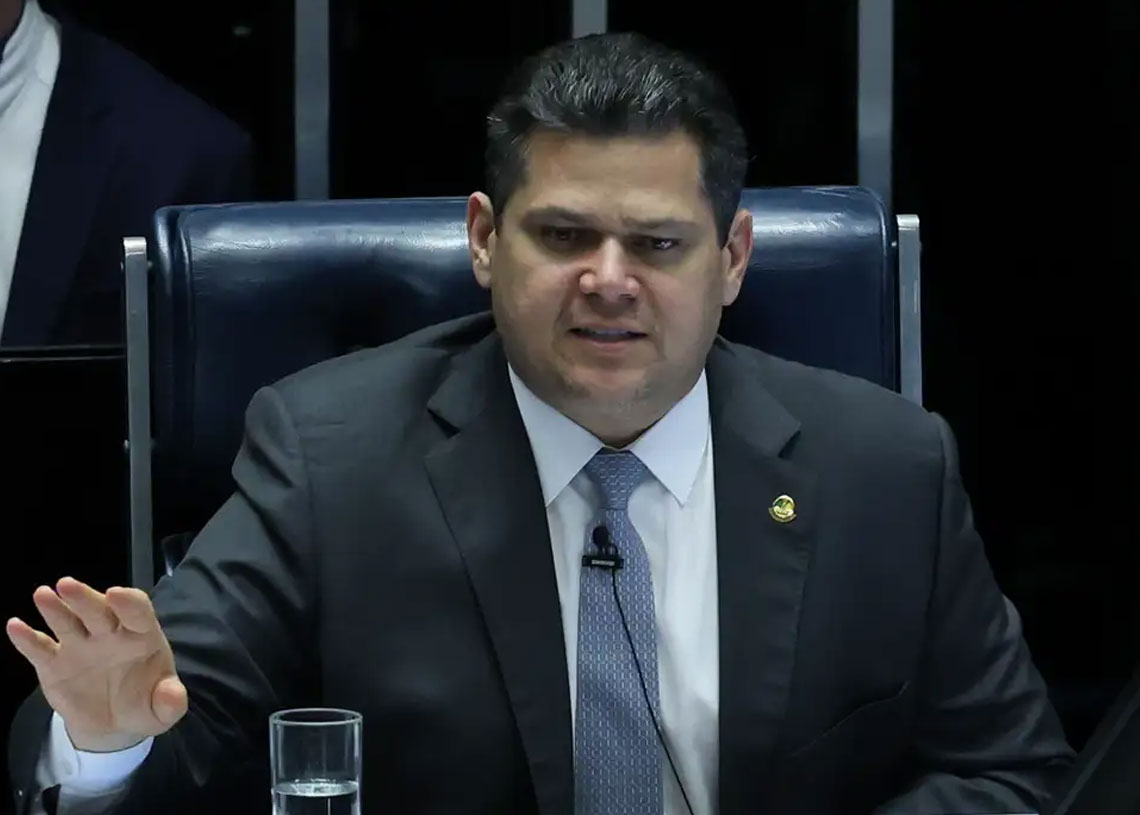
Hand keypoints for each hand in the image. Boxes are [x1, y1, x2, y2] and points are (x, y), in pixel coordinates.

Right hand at [6, 577, 186, 751]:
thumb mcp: (163, 710)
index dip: (129, 602)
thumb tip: (173, 697)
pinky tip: (15, 627)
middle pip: (97, 610)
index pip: (138, 612)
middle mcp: (109, 634)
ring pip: (67, 621)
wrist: (113, 724)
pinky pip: (40, 648)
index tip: (117, 594)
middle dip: (84, 597)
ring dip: (54, 608)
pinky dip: (27, 638)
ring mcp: (80, 646)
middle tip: (67, 585)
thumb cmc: (144, 706)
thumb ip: (171, 702)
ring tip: (43, 595)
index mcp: (141, 637)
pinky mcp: (55, 663)